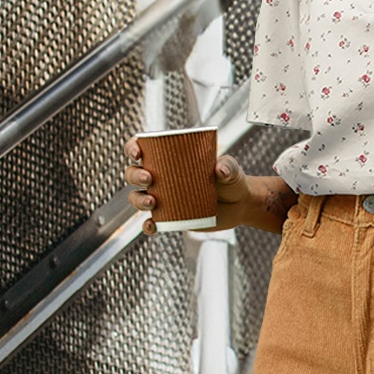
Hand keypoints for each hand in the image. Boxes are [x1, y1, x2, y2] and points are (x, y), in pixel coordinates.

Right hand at [123, 138, 251, 234]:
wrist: (239, 204)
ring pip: (137, 197)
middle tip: (149, 178)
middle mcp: (162, 177)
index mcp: (171, 158)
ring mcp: (163, 198)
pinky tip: (153, 226)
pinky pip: (152, 223)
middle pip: (134, 173)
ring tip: (153, 202)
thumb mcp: (231, 169)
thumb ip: (227, 166)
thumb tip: (219, 169)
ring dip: (138, 199)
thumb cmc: (230, 179)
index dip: (133, 147)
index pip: (143, 148)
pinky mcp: (169, 217)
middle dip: (135, 174)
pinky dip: (148, 226)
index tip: (137, 152)